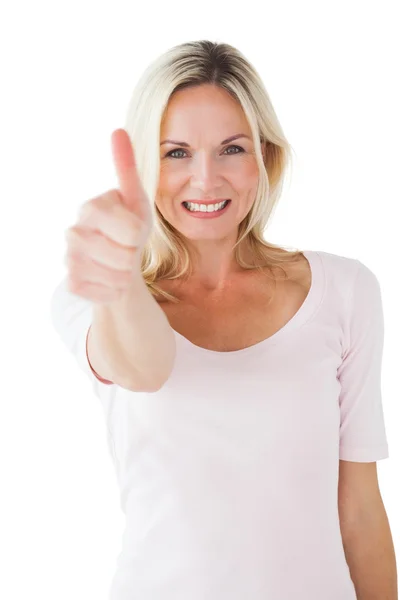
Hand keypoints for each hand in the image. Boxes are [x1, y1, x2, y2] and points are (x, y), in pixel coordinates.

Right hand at [64, 128, 153, 303]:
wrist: (119, 261)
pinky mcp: (72, 283)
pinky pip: (106, 293)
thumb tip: (118, 130)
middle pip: (123, 256)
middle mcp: (74, 232)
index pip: (131, 230)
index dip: (139, 235)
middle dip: (133, 256)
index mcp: (91, 208)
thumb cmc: (129, 228)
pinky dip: (115, 290)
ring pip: (115, 276)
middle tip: (125, 249)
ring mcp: (70, 259)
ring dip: (126, 275)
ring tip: (119, 264)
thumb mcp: (135, 200)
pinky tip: (109, 279)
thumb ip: (127, 168)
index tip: (133, 230)